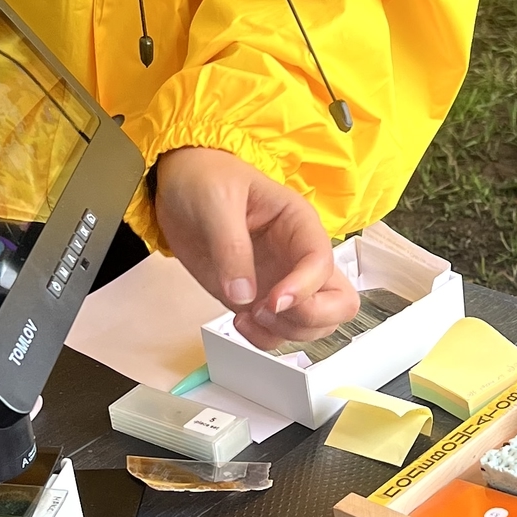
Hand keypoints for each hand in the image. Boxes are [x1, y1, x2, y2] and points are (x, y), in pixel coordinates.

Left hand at [152, 147, 357, 349]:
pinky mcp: (258, 299)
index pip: (322, 263)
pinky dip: (264, 338)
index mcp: (300, 224)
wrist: (177, 186)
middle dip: (311, 317)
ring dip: (286, 331)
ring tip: (248, 315)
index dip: (305, 289)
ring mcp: (281, 281)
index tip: (274, 301)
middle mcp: (298, 257)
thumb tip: (243, 295)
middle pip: (340, 302)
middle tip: (270, 310)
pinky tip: (240, 321)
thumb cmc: (205, 178)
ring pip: (314, 324)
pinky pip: (277, 333)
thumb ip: (231, 248)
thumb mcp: (217, 202)